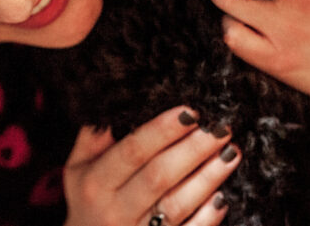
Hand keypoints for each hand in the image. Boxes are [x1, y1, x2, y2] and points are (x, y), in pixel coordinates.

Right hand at [63, 106, 239, 225]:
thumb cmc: (86, 199)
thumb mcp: (78, 168)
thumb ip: (95, 135)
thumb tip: (122, 96)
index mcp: (96, 183)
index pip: (133, 151)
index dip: (162, 130)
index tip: (191, 111)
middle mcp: (114, 210)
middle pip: (159, 176)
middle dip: (193, 149)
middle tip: (220, 127)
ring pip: (177, 206)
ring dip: (208, 178)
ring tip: (231, 153)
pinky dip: (207, 218)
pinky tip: (223, 198)